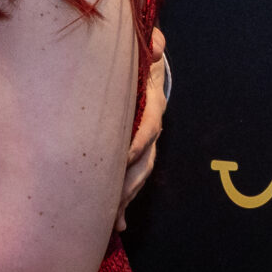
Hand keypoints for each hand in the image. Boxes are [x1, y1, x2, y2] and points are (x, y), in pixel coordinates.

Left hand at [119, 27, 168, 230]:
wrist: (143, 68)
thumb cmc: (137, 62)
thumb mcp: (144, 50)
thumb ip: (152, 45)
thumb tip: (158, 46)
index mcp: (151, 106)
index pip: (149, 127)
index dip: (139, 141)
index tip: (127, 156)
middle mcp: (150, 129)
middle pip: (144, 162)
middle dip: (130, 182)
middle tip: (114, 202)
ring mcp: (143, 144)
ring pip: (139, 176)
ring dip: (126, 198)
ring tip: (114, 221)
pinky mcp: (132, 154)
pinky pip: (129, 180)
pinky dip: (122, 204)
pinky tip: (116, 226)